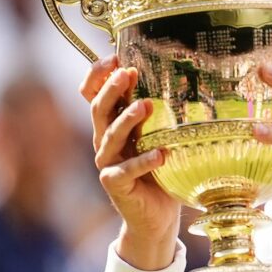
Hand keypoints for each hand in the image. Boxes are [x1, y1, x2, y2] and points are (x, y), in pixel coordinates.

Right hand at [80, 55, 180, 269]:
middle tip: (128, 73)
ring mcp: (108, 162)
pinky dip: (144, 161)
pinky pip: (126, 170)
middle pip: (99, 109)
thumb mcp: (159, 135)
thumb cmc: (162, 170)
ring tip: (146, 106)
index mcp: (112, 123)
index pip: (93, 94)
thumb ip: (159, 113)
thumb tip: (178, 77)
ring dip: (128, 120)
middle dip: (112, 89)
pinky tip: (163, 154)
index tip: (115, 57)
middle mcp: (105, 140)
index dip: (98, 75)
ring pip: (110, 136)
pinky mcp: (116, 184)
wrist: (157, 215)